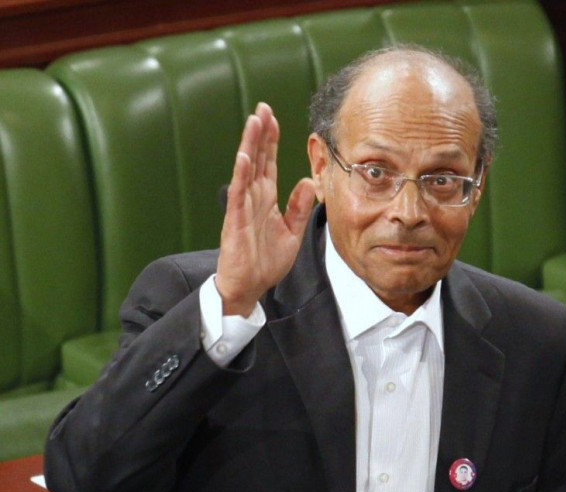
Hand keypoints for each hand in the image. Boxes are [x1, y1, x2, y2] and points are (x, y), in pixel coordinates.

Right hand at [216, 102, 315, 316]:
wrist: (250, 287)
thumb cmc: (266, 261)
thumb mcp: (292, 232)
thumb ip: (298, 207)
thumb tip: (306, 182)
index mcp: (267, 199)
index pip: (269, 163)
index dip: (271, 140)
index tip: (273, 117)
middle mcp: (254, 198)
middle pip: (257, 158)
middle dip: (260, 133)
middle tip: (263, 107)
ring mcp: (243, 207)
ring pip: (247, 169)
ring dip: (250, 145)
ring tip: (254, 121)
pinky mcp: (236, 221)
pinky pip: (238, 194)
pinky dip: (241, 175)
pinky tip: (245, 157)